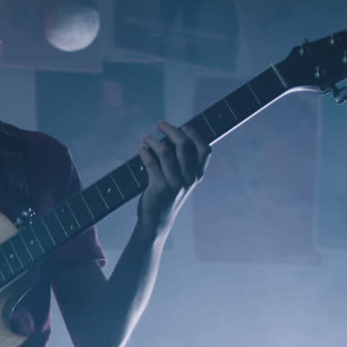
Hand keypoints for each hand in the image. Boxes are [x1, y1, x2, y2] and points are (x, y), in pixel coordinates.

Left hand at [136, 120, 211, 238]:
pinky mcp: (159, 187)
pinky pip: (151, 162)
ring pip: (165, 151)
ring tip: (147, 138)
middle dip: (171, 130)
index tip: (183, 126)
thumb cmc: (169, 195)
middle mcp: (189, 178)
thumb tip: (173, 134)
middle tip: (160, 125)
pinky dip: (144, 153)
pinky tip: (141, 150)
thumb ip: (182, 161)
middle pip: (184, 145)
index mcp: (198, 175)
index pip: (205, 149)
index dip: (195, 134)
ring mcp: (175, 183)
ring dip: (154, 140)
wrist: (157, 221)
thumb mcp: (182, 180)